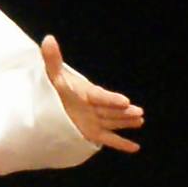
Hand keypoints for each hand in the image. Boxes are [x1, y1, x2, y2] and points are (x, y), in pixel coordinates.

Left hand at [43, 35, 142, 152]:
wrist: (48, 105)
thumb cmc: (54, 89)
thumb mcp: (52, 76)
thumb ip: (52, 60)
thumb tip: (48, 39)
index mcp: (86, 93)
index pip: (100, 97)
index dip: (111, 99)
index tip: (124, 101)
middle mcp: (93, 107)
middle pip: (110, 110)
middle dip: (124, 112)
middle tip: (138, 113)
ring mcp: (95, 120)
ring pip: (112, 122)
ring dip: (125, 122)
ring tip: (140, 121)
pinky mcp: (93, 133)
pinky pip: (109, 139)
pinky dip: (121, 144)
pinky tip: (135, 147)